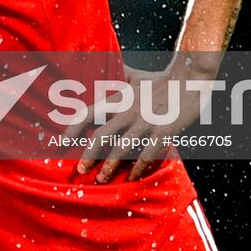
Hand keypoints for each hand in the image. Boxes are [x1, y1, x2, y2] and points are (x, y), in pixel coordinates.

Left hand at [63, 65, 210, 182]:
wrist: (189, 78)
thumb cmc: (160, 79)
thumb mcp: (134, 77)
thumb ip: (117, 78)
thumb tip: (105, 71)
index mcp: (119, 99)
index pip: (88, 114)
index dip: (72, 129)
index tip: (61, 143)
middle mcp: (128, 110)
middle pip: (101, 135)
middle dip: (88, 155)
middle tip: (79, 170)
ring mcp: (146, 121)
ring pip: (121, 148)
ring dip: (109, 166)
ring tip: (101, 180)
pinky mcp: (164, 130)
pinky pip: (147, 153)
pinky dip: (138, 167)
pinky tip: (132, 177)